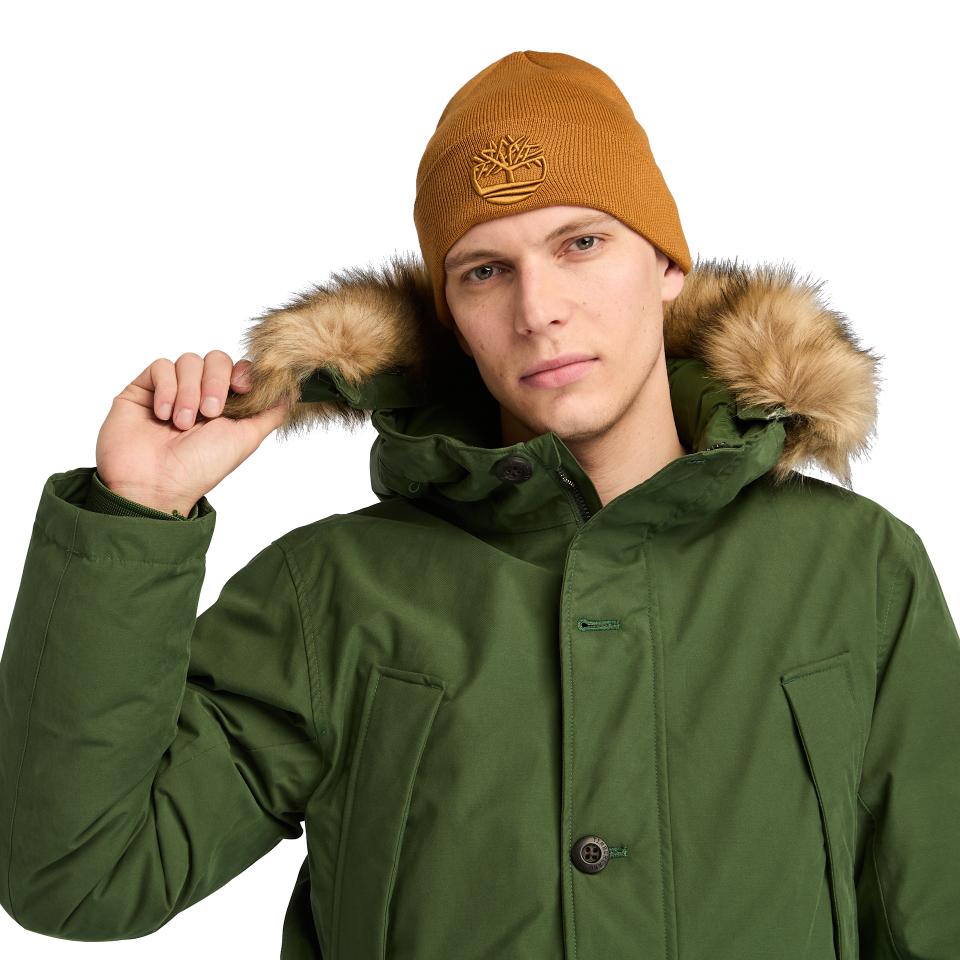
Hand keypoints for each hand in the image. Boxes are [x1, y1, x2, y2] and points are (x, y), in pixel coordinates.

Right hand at [93, 351, 291, 513]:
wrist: (156, 484)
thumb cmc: (200, 468)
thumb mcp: (246, 439)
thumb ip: (270, 413)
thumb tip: (292, 390)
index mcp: (225, 405)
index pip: (238, 369)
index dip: (243, 372)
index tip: (242, 389)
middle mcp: (199, 394)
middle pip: (216, 358)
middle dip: (216, 383)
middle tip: (210, 413)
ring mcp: (171, 390)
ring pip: (188, 361)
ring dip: (189, 392)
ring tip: (183, 423)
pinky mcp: (143, 389)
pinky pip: (160, 367)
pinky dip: (166, 389)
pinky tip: (164, 414)